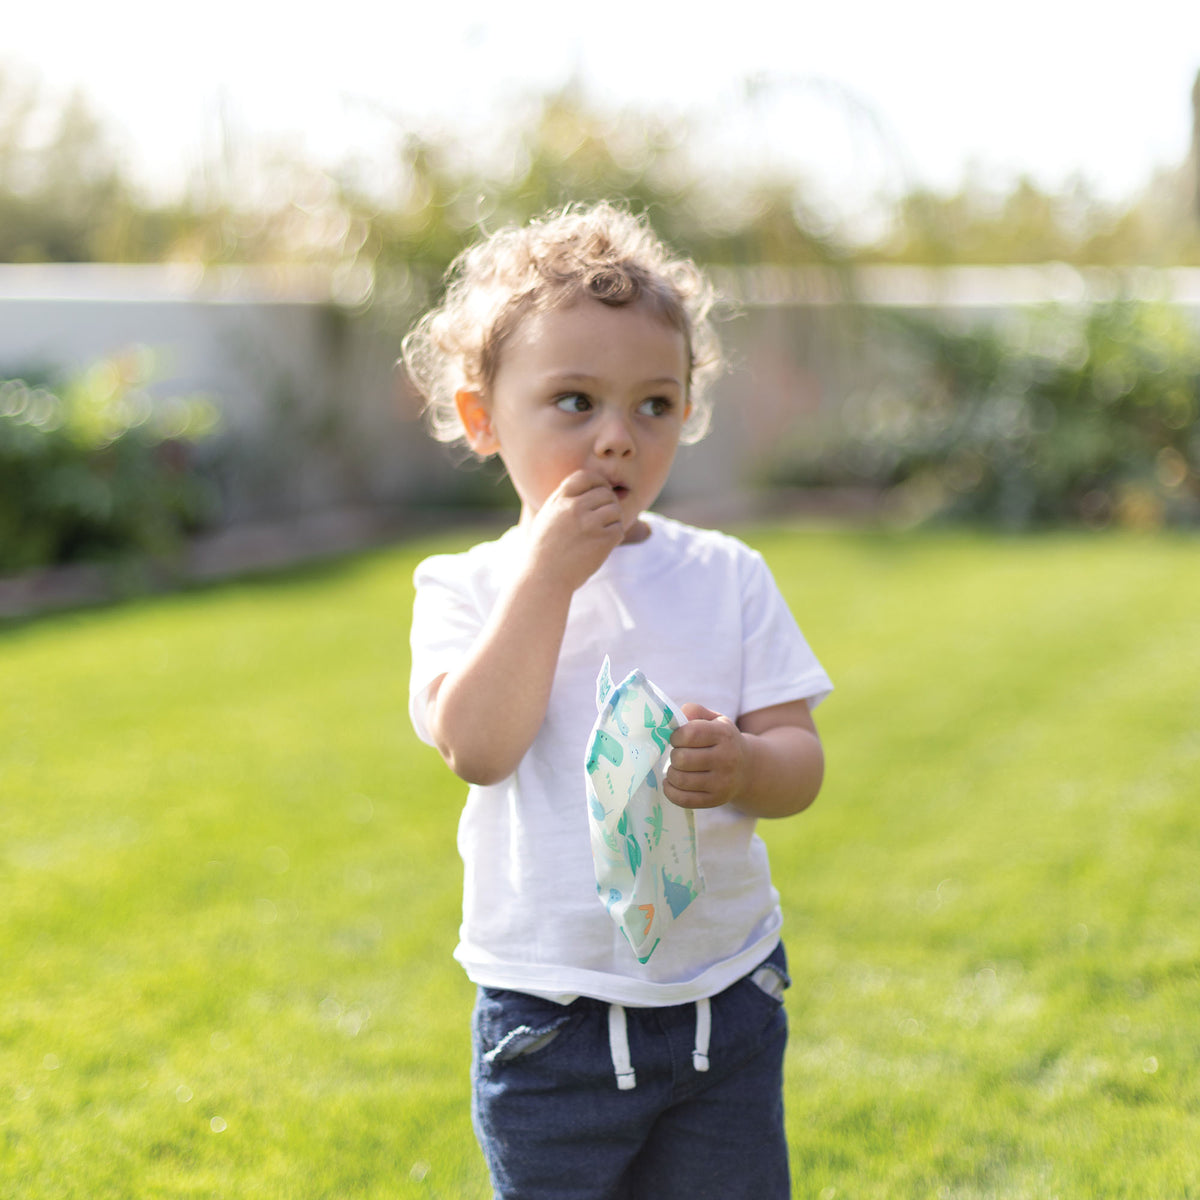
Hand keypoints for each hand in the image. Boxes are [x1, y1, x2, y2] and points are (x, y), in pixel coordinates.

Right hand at [526, 470, 623, 590]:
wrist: (544, 578)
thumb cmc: (545, 549)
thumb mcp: (547, 517)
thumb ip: (564, 500)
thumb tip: (591, 487)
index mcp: (560, 501)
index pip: (586, 477)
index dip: (598, 482)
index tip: (601, 493)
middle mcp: (574, 508)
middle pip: (605, 493)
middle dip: (609, 503)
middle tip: (604, 518)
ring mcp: (589, 524)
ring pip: (615, 510)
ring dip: (614, 520)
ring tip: (604, 531)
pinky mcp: (602, 540)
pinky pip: (619, 528)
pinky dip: (615, 535)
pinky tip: (604, 544)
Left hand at [664, 703, 748, 809]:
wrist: (747, 769)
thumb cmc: (723, 741)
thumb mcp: (715, 720)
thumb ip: (695, 712)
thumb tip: (676, 716)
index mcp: (724, 735)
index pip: (690, 734)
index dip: (676, 736)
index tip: (677, 739)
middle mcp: (726, 759)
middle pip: (682, 759)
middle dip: (674, 756)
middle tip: (679, 755)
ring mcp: (722, 782)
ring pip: (681, 780)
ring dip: (671, 773)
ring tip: (677, 768)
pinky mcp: (715, 800)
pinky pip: (683, 799)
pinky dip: (670, 791)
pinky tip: (672, 783)